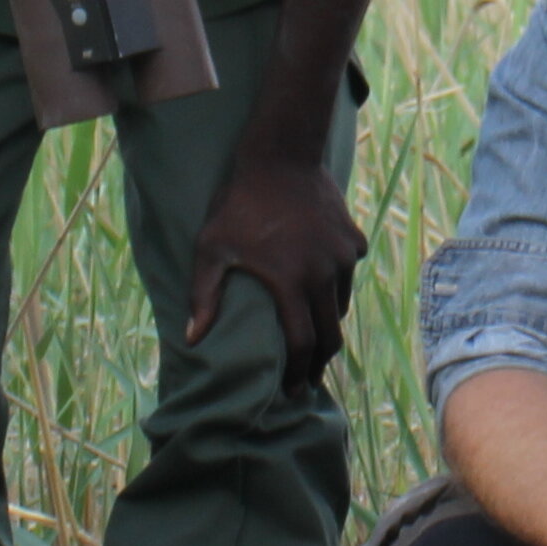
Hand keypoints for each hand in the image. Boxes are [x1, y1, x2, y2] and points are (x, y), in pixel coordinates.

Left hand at [186, 147, 366, 393]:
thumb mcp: (211, 248)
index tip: (294, 390)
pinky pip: (349, 272)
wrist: (281, 155)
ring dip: (327, 322)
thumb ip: (204, 297)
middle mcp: (325, 275)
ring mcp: (343, 256)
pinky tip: (321, 281)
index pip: (303, 343)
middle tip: (308, 377)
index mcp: (292, 283)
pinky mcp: (353, 239)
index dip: (299, 372)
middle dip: (320, 362)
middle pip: (331, 334)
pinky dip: (337, 283)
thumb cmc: (239, 203)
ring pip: (341, 303)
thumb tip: (192, 340)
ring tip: (312, 331)